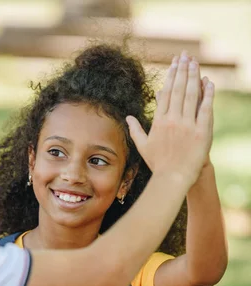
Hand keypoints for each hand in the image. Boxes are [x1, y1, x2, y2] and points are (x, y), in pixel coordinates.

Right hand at [127, 51, 213, 187]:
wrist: (173, 178)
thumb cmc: (158, 164)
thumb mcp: (144, 146)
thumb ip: (135, 130)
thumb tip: (127, 117)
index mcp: (159, 122)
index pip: (166, 94)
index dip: (171, 76)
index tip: (174, 64)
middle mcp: (172, 121)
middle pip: (178, 90)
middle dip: (182, 70)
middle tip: (186, 56)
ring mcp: (187, 126)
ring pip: (191, 96)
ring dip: (194, 77)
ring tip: (195, 63)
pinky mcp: (200, 132)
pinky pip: (205, 109)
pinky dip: (208, 95)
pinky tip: (209, 82)